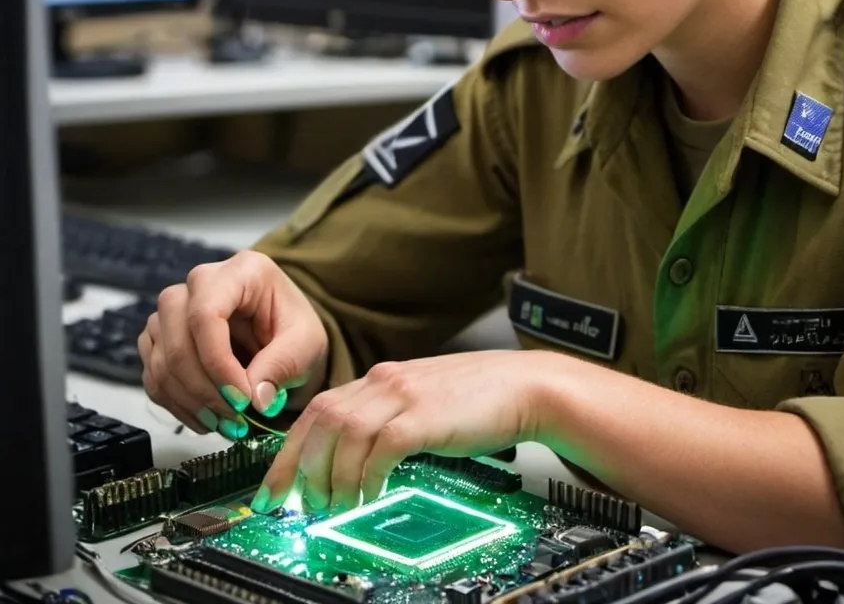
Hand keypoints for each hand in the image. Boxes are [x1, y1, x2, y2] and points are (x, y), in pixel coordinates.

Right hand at [138, 250, 328, 437]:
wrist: (284, 339)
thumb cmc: (295, 332)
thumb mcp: (307, 344)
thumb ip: (283, 365)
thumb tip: (257, 398)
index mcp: (241, 271)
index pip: (207, 312)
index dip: (217, 362)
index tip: (242, 398)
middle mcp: (200, 283)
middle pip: (178, 337)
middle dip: (204, 388)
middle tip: (234, 418)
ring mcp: (175, 310)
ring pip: (161, 360)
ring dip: (190, 401)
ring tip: (224, 423)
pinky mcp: (161, 337)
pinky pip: (154, 376)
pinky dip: (177, 405)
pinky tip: (206, 418)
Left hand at [252, 350, 545, 513]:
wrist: (526, 385)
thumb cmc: (480, 397)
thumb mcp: (422, 400)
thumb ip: (388, 417)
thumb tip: (353, 460)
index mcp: (382, 378)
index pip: (318, 410)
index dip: (288, 453)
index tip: (274, 489)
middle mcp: (386, 381)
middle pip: (321, 420)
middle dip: (302, 469)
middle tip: (302, 505)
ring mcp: (405, 395)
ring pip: (343, 434)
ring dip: (333, 478)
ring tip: (336, 507)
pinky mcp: (425, 416)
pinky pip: (380, 446)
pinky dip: (367, 475)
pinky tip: (370, 495)